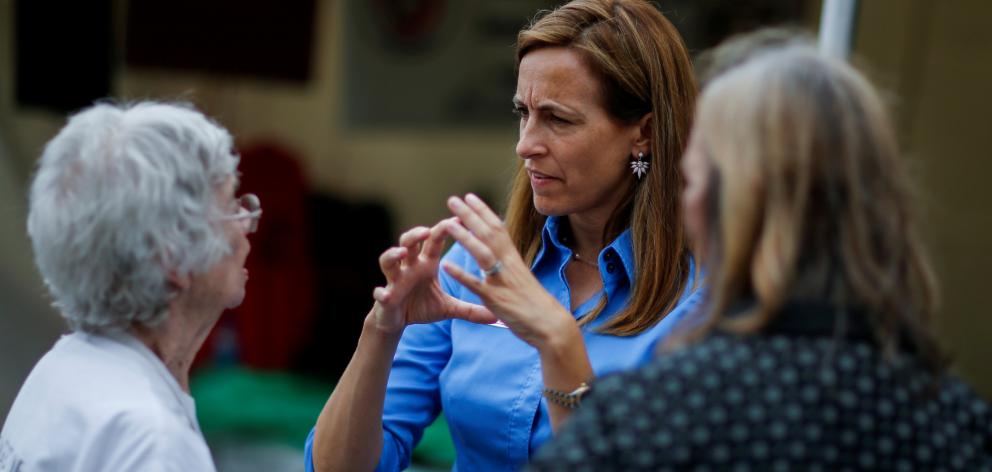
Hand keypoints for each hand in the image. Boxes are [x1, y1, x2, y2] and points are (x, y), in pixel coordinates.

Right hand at [372, 223, 497, 334]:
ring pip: (388, 261)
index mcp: (425, 265)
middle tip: (426, 231)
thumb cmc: (421, 307)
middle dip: (415, 235)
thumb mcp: (449, 308)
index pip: (433, 241)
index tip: (457, 219)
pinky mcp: (385, 297)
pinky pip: (379, 293)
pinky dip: (380, 293)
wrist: (397, 321)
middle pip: (408, 243)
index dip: (443, 229)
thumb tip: (496, 317)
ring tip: (401, 253)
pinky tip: (384, 294)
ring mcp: (394, 280)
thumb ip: (470, 309)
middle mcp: (409, 267)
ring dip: (393, 255)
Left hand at [440, 194, 574, 347]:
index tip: (470, 197)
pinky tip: (446, 265)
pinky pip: (476, 284)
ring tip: (447, 224)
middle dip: (470, 215)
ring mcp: (502, 281)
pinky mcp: (496, 299)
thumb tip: (498, 257)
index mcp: (514, 259)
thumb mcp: (521, 278)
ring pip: (483, 253)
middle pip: (489, 234)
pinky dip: (461, 274)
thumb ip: (508, 266)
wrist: (551, 325)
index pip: (498, 228)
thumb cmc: (536, 304)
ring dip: (465, 237)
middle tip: (453, 200)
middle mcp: (509, 265)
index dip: (483, 211)